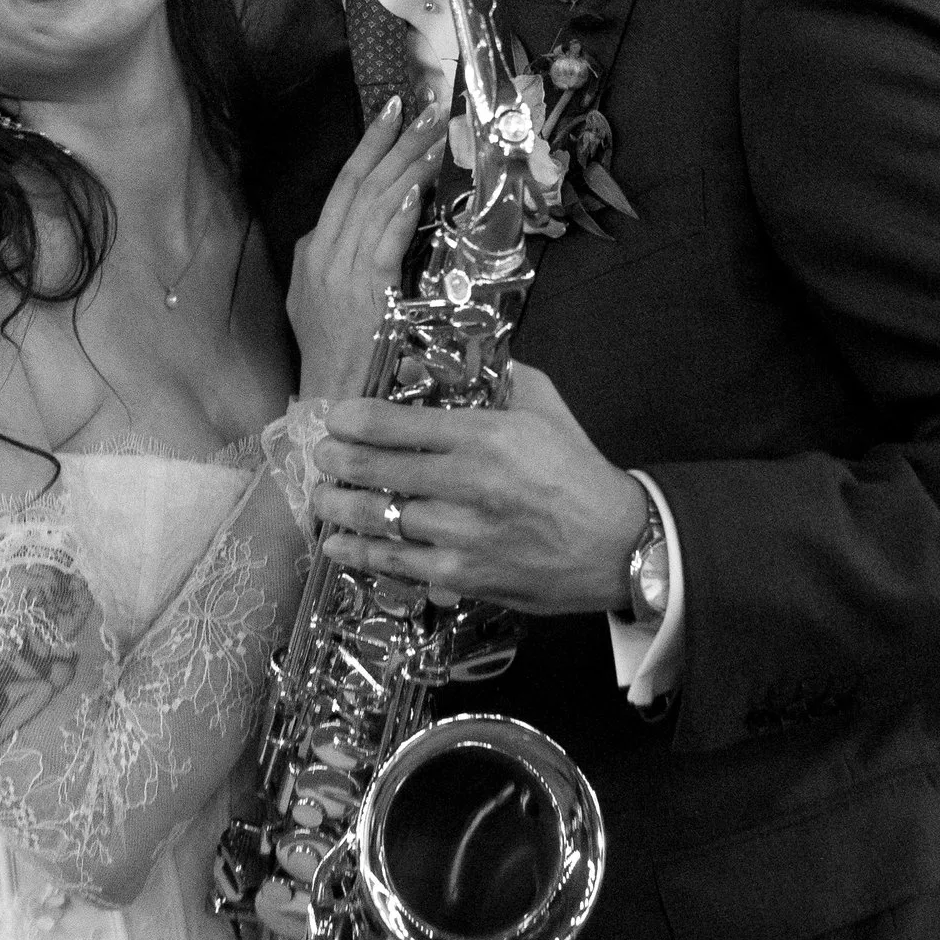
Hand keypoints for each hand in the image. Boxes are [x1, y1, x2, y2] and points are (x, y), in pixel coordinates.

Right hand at [286, 99, 448, 400]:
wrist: (328, 398)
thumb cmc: (328, 357)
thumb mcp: (311, 304)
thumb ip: (325, 265)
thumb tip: (339, 233)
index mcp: (311, 252)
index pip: (341, 186)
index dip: (367, 146)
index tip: (389, 113)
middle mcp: (323, 254)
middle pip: (361, 183)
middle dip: (394, 141)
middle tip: (424, 108)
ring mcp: (343, 270)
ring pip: (378, 202)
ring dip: (409, 164)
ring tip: (435, 134)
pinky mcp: (368, 289)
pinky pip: (386, 237)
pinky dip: (403, 208)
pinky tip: (421, 183)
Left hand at [312, 364, 648, 614]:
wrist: (618, 545)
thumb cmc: (576, 472)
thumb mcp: (542, 407)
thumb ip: (492, 377)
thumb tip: (429, 363)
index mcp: (484, 435)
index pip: (394, 423)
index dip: (351, 419)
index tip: (335, 418)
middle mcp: (466, 484)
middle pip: (374, 470)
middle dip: (335, 461)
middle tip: (320, 455)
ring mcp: (461, 535)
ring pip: (378, 518)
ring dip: (337, 507)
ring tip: (320, 498)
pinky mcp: (462, 576)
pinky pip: (396, 563)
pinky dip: (360, 552)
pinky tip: (338, 544)